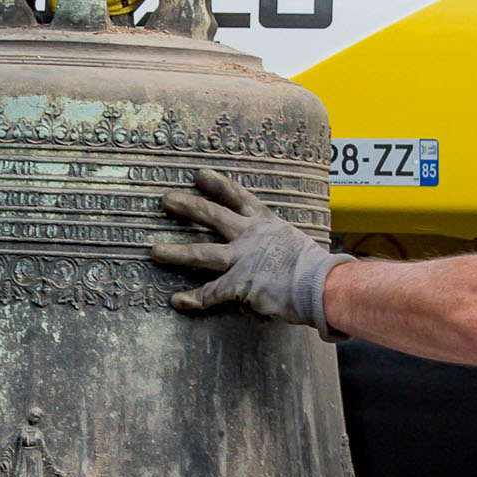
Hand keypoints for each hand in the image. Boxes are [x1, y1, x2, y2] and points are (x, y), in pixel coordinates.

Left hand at [152, 170, 351, 337]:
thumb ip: (276, 242)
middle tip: (166, 200)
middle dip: (187, 206)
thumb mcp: (293, 242)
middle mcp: (250, 236)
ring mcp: (243, 259)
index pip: (238, 196)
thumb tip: (272, 250)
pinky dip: (194, 298)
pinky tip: (177, 301)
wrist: (321, 284)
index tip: (199, 175)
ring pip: (203, 253)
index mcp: (265, 223)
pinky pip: (212, 292)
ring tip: (155, 251)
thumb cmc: (315, 267)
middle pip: (212, 216)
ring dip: (176, 252)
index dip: (217, 184)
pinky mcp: (241, 284)